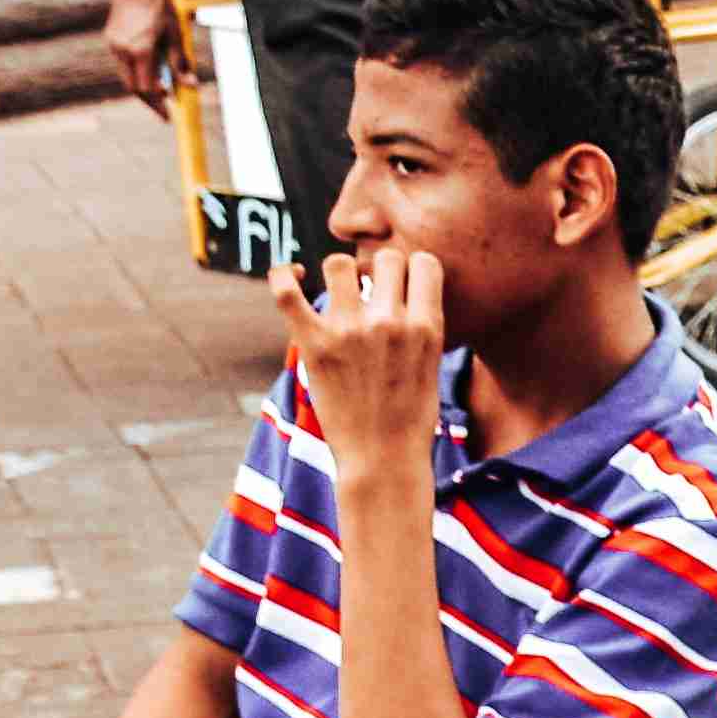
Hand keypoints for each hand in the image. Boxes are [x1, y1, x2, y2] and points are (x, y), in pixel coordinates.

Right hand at [106, 0, 175, 105]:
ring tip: (157, 94)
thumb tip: (191, 85)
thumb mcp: (175, 36)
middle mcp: (123, 50)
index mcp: (140, 51)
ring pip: (125, 76)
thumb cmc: (160, 8)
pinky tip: (146, 74)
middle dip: (148, 101)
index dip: (158, 104)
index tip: (167, 115)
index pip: (147, 88)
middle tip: (163, 110)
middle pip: (133, 87)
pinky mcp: (110, 39)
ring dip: (140, 87)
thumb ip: (180, 62)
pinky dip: (133, 73)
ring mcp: (113, 45)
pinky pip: (121, 64)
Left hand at [272, 248, 447, 462]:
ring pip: (339, 264)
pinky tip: (293, 276)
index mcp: (427, 327)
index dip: (412, 269)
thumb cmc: (410, 419)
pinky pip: (286, 290)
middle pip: (384, 258)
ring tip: (338, 294)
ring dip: (339, 273)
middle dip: (377, 270)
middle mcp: (390, 322)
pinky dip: (284, 275)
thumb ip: (419, 327)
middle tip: (369, 294)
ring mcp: (349, 330)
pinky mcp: (313, 343)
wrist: (384, 459)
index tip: (403, 285)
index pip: (424, 262)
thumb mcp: (432, 366)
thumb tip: (404, 293)